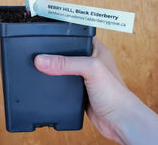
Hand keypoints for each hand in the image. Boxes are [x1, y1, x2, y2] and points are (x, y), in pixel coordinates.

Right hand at [34, 37, 157, 144]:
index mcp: (96, 49)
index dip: (62, 35)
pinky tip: (48, 79)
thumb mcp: (90, 69)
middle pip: (66, 52)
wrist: (117, 121)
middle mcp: (90, 61)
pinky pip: (62, 81)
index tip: (46, 35)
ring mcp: (83, 76)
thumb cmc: (115, 94)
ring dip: (54, 68)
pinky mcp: (78, 89)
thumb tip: (42, 60)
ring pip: (63, 67)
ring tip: (41, 62)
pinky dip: (55, 81)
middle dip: (54, 52)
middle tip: (40, 50)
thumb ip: (66, 63)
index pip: (76, 36)